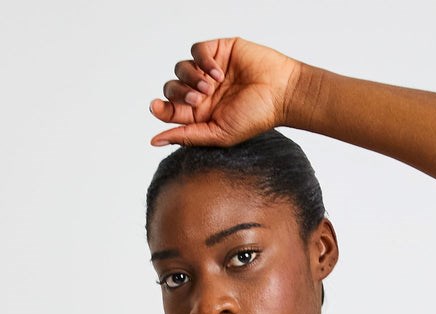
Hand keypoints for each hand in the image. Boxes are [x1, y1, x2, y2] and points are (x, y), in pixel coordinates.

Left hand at [148, 37, 304, 147]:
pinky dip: (203, 61)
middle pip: (172, 88)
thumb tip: (155, 140)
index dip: (160, 108)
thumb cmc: (255, 117)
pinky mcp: (218, 51)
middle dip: (179, 94)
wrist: (280, 93)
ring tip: (210, 87)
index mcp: (199, 115)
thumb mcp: (218, 134)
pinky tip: (218, 73)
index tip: (156, 107)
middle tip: (197, 100)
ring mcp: (208, 71)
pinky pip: (196, 51)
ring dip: (191, 78)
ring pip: (181, 68)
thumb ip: (187, 136)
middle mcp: (201, 93)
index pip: (169, 109)